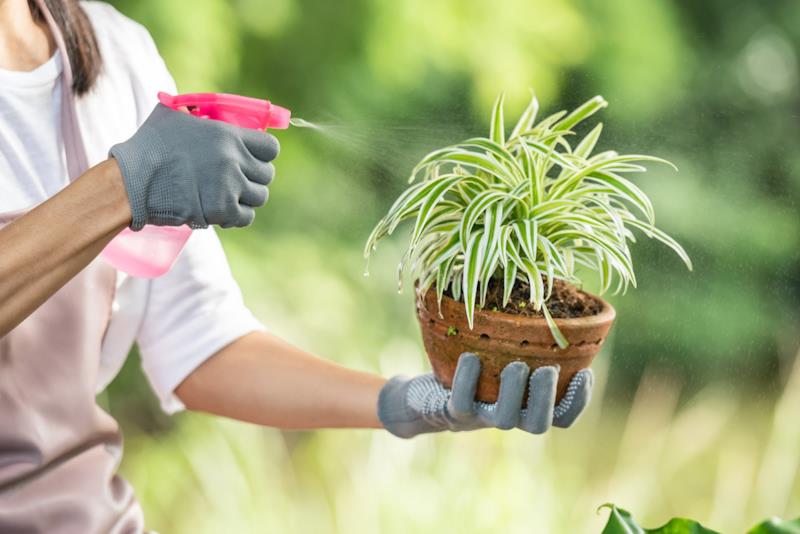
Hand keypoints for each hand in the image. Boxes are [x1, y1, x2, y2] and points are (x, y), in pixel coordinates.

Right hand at [109, 104, 278, 229]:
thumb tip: (199, 109)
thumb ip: (194, 113)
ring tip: (229, 195)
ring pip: (259, 196)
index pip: (270, 148)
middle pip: (266, 174)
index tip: (254, 158)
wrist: (132, 181)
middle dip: (254, 177)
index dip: (264, 154)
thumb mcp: (173, 117)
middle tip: (237, 180)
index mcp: (228, 135)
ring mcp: (230, 186)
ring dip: (246, 197)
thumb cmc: (148, 147)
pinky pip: (247, 217)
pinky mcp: (222, 210)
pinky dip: (237, 216)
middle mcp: (234, 160)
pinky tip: (224, 211)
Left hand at [377, 353, 592, 437]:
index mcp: (527, 406)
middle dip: (545, 397)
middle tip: (547, 369)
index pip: (563, 417)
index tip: (585, 373)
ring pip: (504, 419)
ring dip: (513, 392)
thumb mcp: (504, 354)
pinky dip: (467, 380)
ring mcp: (481, 418)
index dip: (578, 401)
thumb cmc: (476, 369)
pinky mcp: (453, 412)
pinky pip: (462, 402)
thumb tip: (553, 296)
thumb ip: (529, 340)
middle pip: (538, 424)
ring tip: (516, 365)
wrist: (428, 397)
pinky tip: (471, 357)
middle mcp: (509, 417)